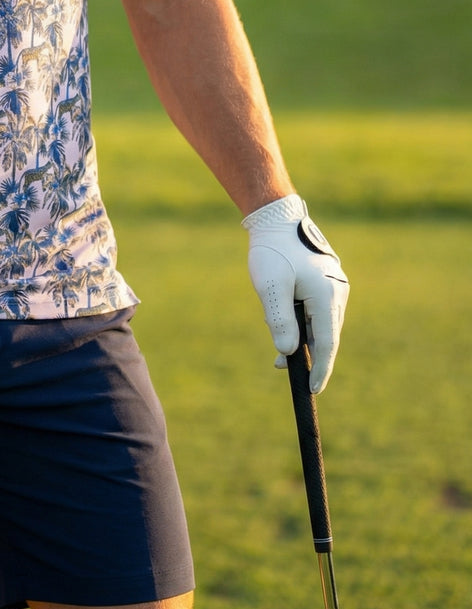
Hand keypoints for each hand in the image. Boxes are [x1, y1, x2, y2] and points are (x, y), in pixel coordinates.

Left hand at [242, 195, 348, 393]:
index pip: (327, 344)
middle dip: (306, 353)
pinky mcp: (327, 280)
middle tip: (279, 364)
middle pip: (325, 335)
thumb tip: (289, 352)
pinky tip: (283, 315)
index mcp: (328, 295)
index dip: (321, 369)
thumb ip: (280, 320)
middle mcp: (338, 292)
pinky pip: (318, 309)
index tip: (312, 389)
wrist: (277, 218)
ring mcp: (335, 285)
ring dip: (301, 335)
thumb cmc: (273, 251)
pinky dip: (302, 320)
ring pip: (320, 323)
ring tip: (274, 332)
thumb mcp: (271, 287)